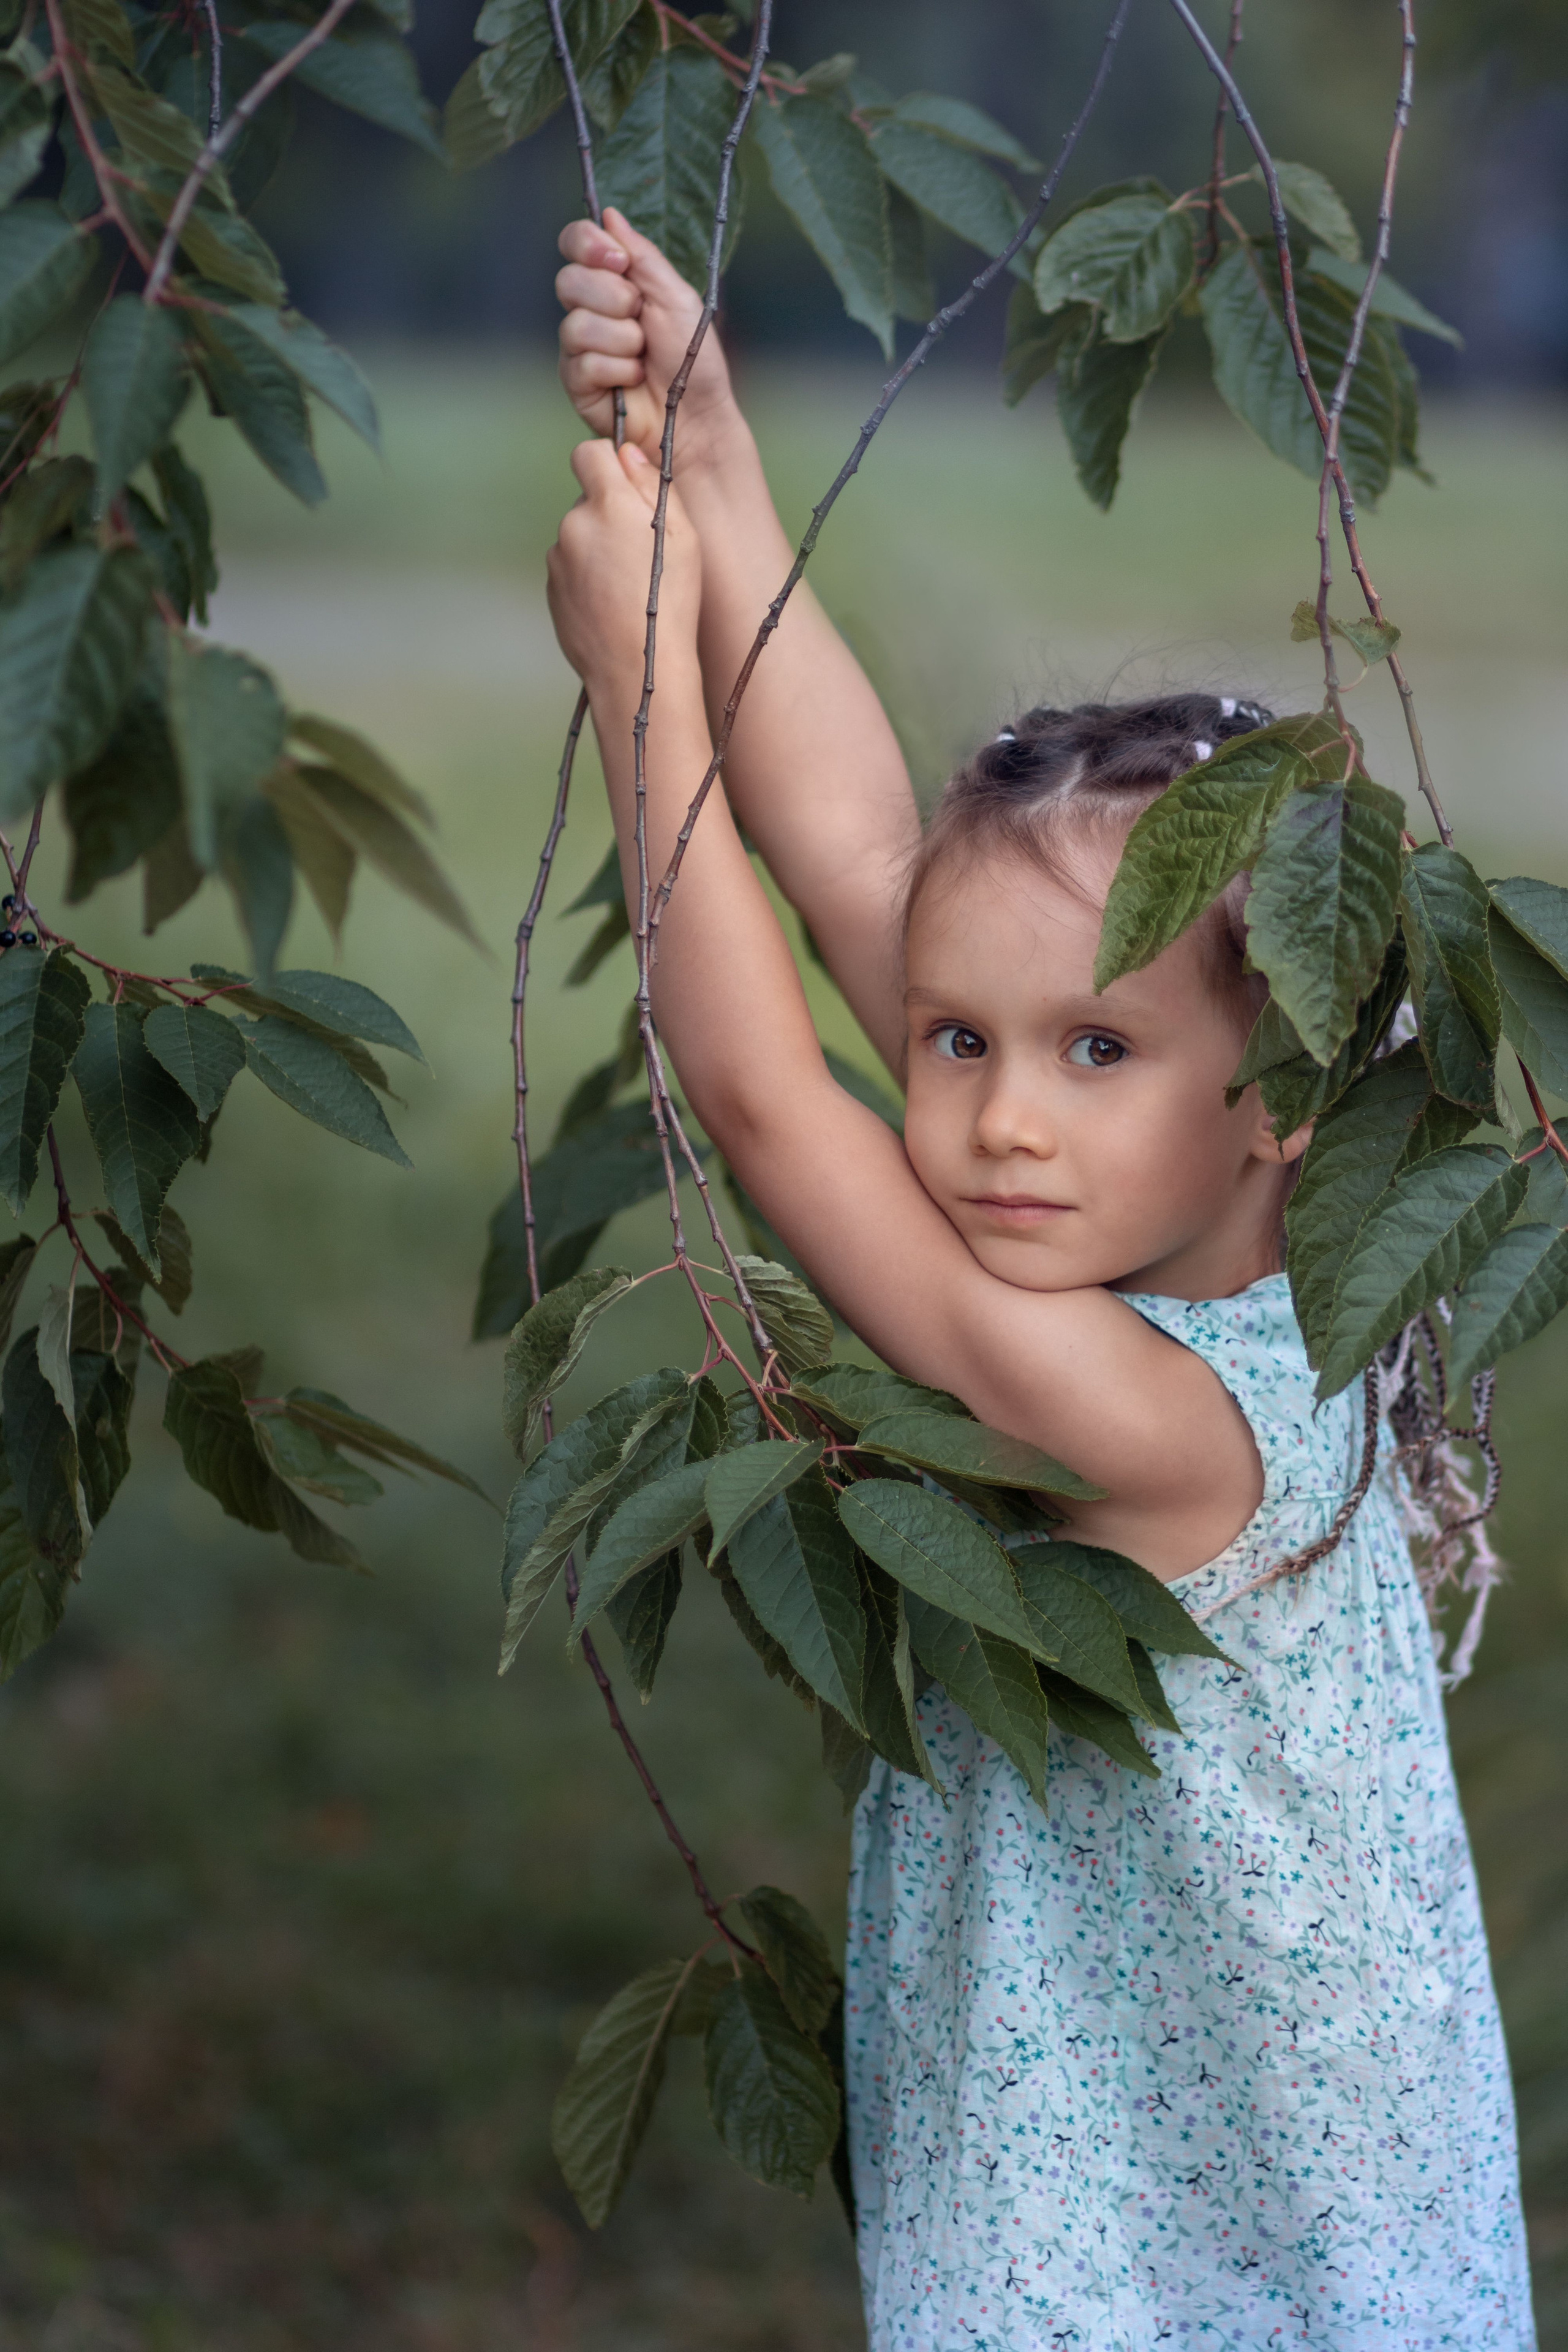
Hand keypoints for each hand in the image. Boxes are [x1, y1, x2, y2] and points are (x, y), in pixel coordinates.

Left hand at [546, 439, 701, 692]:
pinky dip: (588, 577)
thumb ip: (652, 485)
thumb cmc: (671, 603)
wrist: (639, 669)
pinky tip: (613, 603)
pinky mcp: (553, 588)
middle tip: (640, 551)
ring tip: (628, 585)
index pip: (589, 454)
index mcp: (608, 504)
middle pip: (587, 499)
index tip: (625, 486)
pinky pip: (571, 568)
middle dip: (609, 513)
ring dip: (598, 548)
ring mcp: (559, 559)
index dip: (608, 463)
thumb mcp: (682, 537)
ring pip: (579, 536)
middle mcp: (575, 525)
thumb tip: (626, 452)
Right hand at [555, 206, 739, 463]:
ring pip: (576, 325)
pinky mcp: (577, 383)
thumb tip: (608, 214)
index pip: (576, 243)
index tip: (618, 260)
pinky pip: (583, 363)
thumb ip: (643, 255)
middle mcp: (591, 309)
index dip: (587, 244)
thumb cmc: (693, 358)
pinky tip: (633, 381)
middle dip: (613, 299)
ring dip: (621, 340)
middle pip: (568, 281)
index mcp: (614, 281)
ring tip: (643, 357)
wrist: (697, 414)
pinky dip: (617, 371)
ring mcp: (580, 347)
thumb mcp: (676, 296)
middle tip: (641, 318)